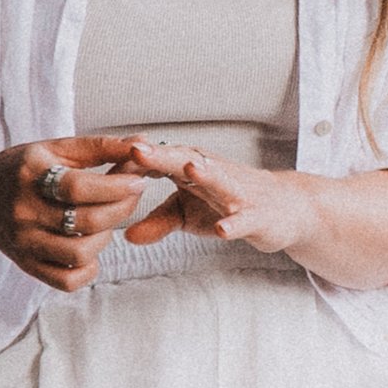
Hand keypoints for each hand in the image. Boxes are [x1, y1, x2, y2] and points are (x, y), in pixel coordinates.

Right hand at [0, 138, 152, 291]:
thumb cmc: (24, 169)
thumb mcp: (54, 149)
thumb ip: (99, 147)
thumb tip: (142, 144)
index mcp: (30, 175)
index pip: (78, 187)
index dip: (115, 186)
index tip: (137, 180)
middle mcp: (23, 211)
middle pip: (85, 221)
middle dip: (121, 208)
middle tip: (131, 196)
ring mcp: (23, 242)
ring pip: (80, 253)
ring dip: (106, 237)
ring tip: (105, 221)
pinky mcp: (27, 265)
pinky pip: (66, 280)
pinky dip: (88, 269)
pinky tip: (90, 248)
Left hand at [118, 143, 387, 288]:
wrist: (284, 210)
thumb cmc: (227, 204)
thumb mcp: (187, 215)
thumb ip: (156, 223)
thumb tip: (124, 236)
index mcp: (190, 168)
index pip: (156, 161)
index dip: (131, 162)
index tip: (103, 160)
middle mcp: (212, 172)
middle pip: (183, 161)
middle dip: (160, 156)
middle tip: (135, 150)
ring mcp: (237, 192)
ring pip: (219, 181)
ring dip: (206, 174)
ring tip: (189, 168)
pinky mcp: (257, 215)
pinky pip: (244, 219)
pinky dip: (234, 224)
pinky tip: (222, 230)